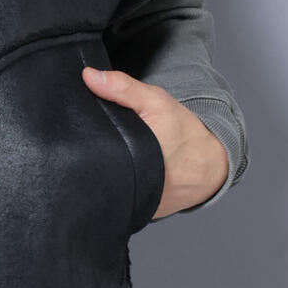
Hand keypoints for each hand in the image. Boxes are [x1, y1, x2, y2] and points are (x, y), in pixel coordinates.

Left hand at [80, 65, 228, 219]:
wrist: (210, 164)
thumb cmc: (184, 132)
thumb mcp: (156, 102)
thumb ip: (122, 88)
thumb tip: (88, 76)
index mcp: (136, 156)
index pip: (92, 149)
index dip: (80, 135)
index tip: (76, 121)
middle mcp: (133, 184)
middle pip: (93, 166)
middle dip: (88, 150)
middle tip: (94, 134)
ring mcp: (134, 201)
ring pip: (103, 182)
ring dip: (99, 167)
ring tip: (104, 150)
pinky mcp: (139, 210)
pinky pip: (116, 195)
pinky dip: (112, 180)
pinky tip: (115, 166)